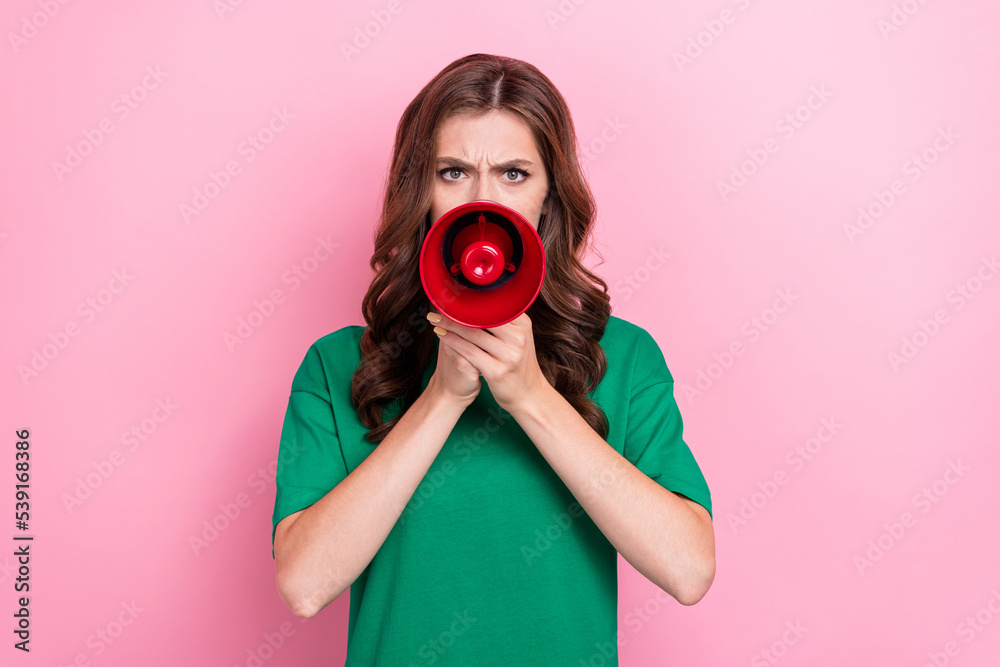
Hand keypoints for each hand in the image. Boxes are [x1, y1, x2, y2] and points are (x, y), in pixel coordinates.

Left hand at [426, 311, 549, 412]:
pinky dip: (452, 341)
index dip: (473, 299)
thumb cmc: (517, 364)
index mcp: (523, 325)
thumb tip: (480, 301)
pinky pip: (469, 351)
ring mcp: (509, 355)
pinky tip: (441, 335)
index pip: (495, 305)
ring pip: (473, 333)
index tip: (455, 296)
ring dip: (450, 324)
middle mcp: (518, 338)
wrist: (528, 395)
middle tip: (440, 304)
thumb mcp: (518, 339)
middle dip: (458, 311)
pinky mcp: (497, 371)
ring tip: (435, 318)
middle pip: (482, 317)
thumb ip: (504, 322)